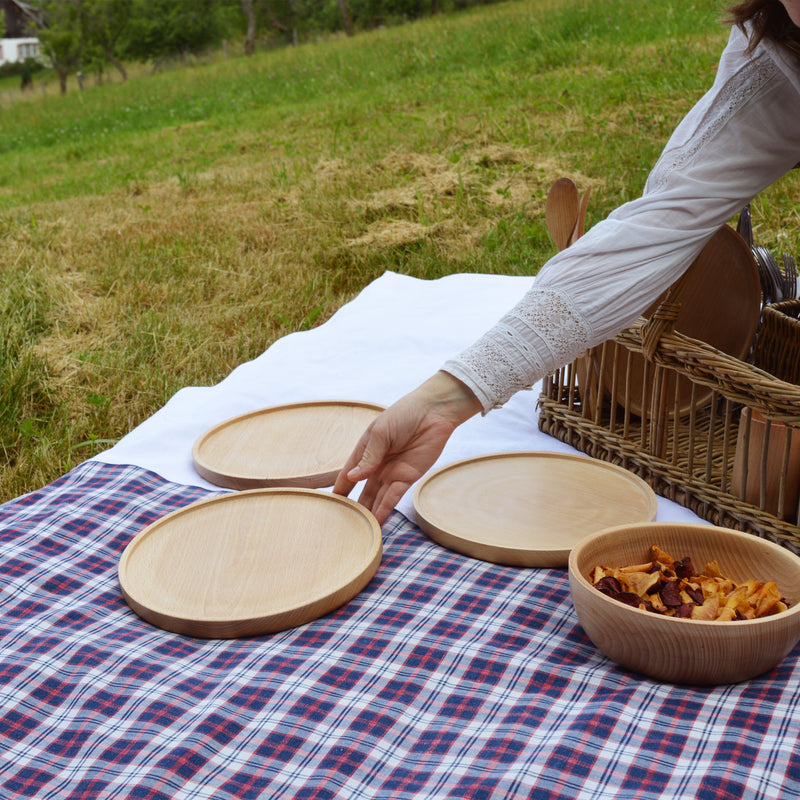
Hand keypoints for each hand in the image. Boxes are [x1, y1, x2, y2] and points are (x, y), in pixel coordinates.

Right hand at [333, 372, 481, 523]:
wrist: (433, 412)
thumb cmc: (403, 415)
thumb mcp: (380, 433)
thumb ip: (368, 456)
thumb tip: (352, 477)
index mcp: (365, 451)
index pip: (347, 474)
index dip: (339, 490)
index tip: (328, 507)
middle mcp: (376, 465)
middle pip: (362, 491)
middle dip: (354, 507)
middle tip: (343, 525)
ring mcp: (392, 473)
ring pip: (377, 498)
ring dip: (369, 512)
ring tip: (359, 530)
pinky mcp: (408, 478)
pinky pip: (394, 497)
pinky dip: (385, 509)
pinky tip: (376, 521)